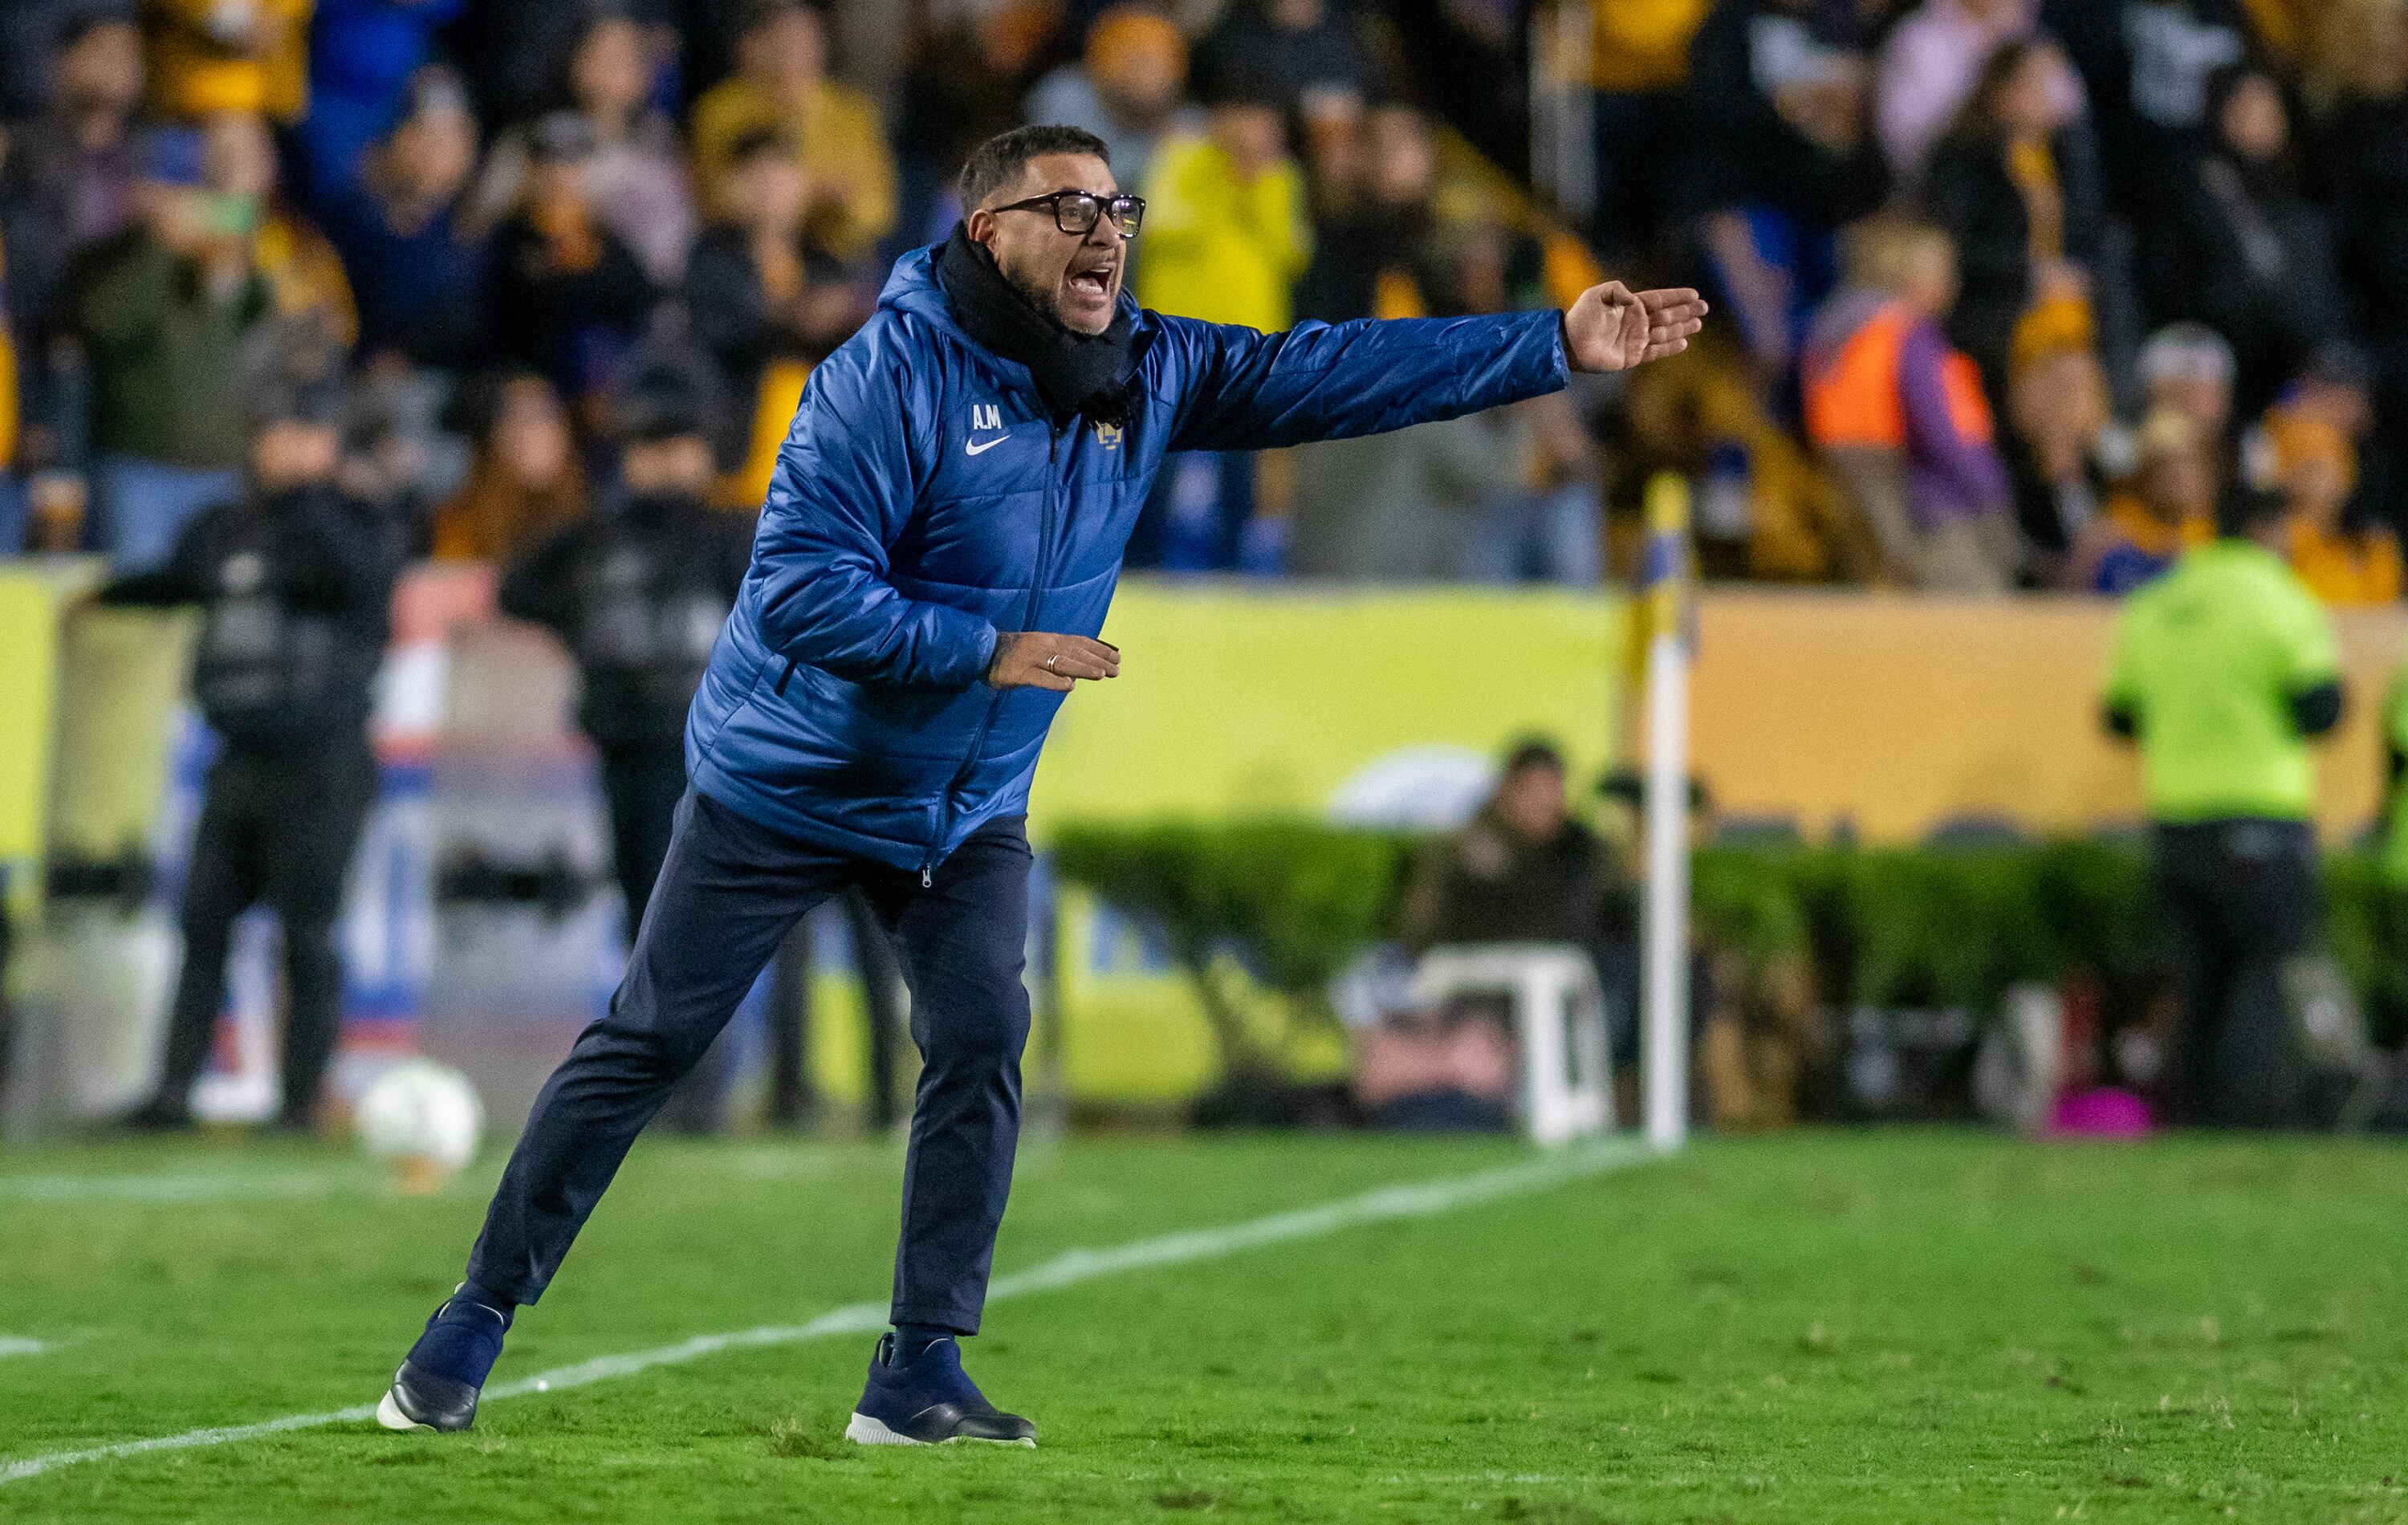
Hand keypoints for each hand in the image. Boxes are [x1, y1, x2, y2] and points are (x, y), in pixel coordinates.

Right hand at [987, 631, 1119, 691]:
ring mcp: (1031, 658)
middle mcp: (1043, 645)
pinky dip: (1054, 682)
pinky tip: (1069, 687)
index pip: (1080, 643)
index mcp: (1049, 639)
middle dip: (1097, 661)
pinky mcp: (1019, 673)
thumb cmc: (1015, 653)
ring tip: (1101, 675)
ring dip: (1082, 669)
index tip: (1117, 658)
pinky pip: (1039, 678)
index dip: (1099, 650)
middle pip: (1075, 653)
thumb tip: (1082, 671)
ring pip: (1061, 663)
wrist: (982, 651)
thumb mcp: (1040, 648)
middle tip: (1116, 670)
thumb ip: (1060, 654)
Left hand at [1562, 281, 1707, 372]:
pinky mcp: (1632, 356)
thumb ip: (1618, 290)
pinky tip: (1683, 343)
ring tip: (1698, 324)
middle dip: (1685, 311)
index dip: (1676, 297)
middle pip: (1667, 315)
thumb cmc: (1581, 317)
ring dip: (1682, 328)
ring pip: (1665, 333)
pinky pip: (1655, 351)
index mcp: (1630, 306)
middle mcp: (1636, 322)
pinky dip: (1669, 347)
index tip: (1694, 294)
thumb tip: (1638, 301)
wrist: (1571, 344)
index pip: (1659, 299)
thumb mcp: (1597, 295)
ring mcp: (1635, 340)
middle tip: (1704, 308)